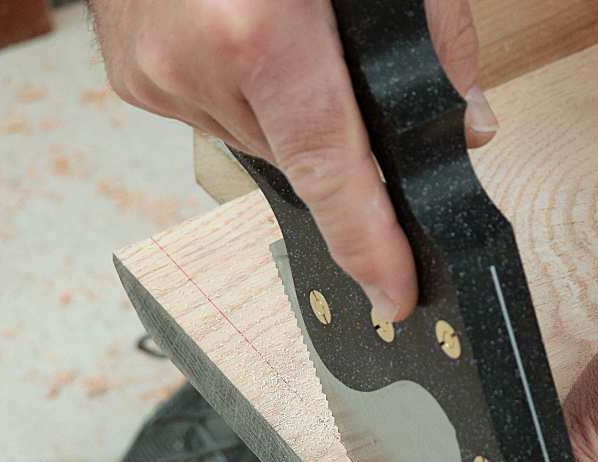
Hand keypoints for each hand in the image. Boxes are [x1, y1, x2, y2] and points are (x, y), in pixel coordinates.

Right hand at [89, 0, 498, 320]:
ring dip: (284, 109)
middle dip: (333, 135)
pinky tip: (240, 35)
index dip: (366, 241)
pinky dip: (241, 94)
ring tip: (278, 32)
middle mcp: (193, 63)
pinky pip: (211, 116)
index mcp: (259, 29)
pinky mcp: (130, 75)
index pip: (331, 171)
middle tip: (336, 69)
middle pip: (297, 157)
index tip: (392, 296)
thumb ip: (432, 38)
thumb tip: (467, 126)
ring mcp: (152, 73)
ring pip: (254, 139)